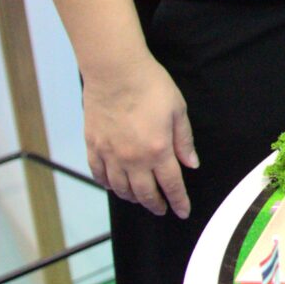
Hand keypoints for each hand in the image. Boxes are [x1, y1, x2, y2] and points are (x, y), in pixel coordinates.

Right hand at [85, 54, 197, 217]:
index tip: (182, 211)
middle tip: (162, 210)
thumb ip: (184, 141)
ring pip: (121, 188)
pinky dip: (108, 184)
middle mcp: (133, 159)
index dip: (178, 201)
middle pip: (145, 193)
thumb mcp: (178, 111)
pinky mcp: (93, 146)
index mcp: (158, 150)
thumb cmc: (151, 86)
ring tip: (141, 199)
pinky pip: (99, 174)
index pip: (171, 185)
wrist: (115, 71)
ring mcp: (110, 154)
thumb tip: (191, 164)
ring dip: (133, 198)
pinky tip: (114, 186)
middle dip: (156, 205)